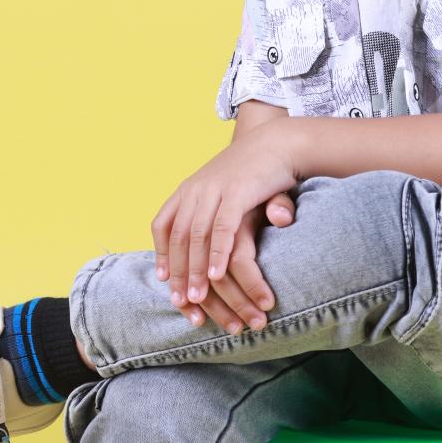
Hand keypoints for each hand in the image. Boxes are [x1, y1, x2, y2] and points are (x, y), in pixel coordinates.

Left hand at [151, 121, 299, 313]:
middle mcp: (196, 188)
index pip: (163, 224)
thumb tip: (206, 252)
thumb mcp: (226, 193)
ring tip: (196, 298)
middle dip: (178, 272)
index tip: (164, 280)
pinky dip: (216, 253)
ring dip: (195, 269)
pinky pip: (221, 228)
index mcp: (189, 188)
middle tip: (180, 302)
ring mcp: (215, 189)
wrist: (280, 141)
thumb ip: (213, 221)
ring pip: (196, 236)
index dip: (162, 253)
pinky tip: (216, 275)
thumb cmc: (255, 172)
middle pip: (177, 236)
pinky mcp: (237, 191)